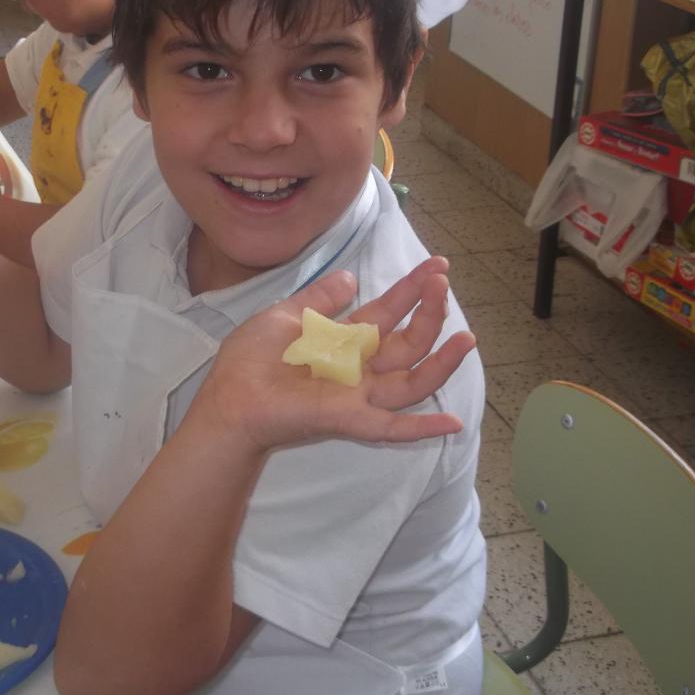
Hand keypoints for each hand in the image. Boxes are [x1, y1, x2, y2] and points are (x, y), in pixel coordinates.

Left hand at [190, 258, 475, 451]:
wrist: (228, 397)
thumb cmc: (250, 360)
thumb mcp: (286, 315)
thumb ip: (320, 298)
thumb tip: (350, 276)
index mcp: (345, 340)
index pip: (389, 313)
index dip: (413, 290)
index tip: (438, 266)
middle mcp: (360, 368)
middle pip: (408, 342)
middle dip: (429, 313)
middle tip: (442, 283)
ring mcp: (358, 395)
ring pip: (412, 380)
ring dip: (441, 362)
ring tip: (467, 337)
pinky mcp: (349, 418)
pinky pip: (391, 426)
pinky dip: (422, 428)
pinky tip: (454, 424)